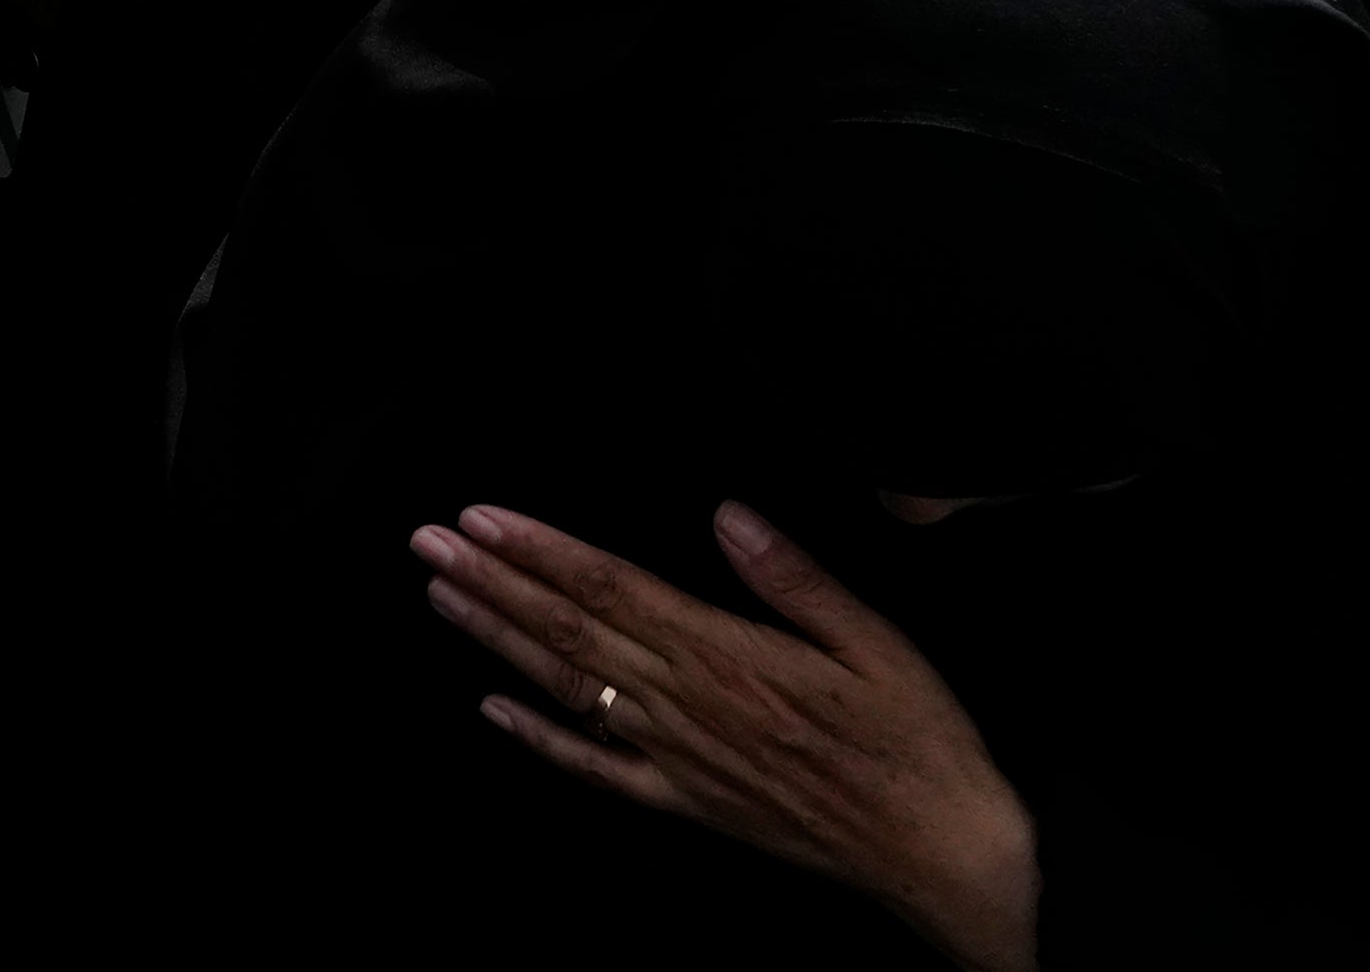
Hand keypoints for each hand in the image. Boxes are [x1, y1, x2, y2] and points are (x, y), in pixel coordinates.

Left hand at [414, 503, 1041, 971]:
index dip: (539, 550)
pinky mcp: (688, 802)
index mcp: (728, 656)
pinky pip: (598, 769)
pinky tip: (494, 711)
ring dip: (499, 639)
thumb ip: (795, 578)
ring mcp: (679, 758)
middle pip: (569, 631)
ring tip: (442, 596)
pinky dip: (541, 739)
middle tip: (428, 541)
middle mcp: (688, 704)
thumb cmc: (917, 744)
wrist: (941, 852)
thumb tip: (729, 515)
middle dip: (493, 581)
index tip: (480, 517)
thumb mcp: (878, 644)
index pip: (610, 588)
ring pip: (568, 688)